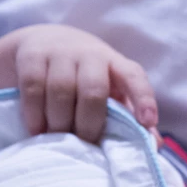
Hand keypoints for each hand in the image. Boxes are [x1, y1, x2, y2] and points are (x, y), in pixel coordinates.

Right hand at [0, 24, 157, 142]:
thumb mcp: (111, 92)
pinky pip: (34, 86)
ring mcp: (61, 51)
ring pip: (61, 89)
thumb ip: (131, 116)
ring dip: (60, 121)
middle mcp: (91, 54)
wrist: (45, 41)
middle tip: (85, 143)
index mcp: (117, 65)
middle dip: (90, 123)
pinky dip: (35, 113)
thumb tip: (154, 144)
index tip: (148, 122)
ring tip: (58, 139)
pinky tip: (38, 130)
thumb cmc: (87, 77)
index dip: (143, 99)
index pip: (135, 77)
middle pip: (94, 90)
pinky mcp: (32, 54)